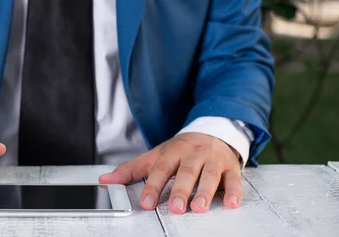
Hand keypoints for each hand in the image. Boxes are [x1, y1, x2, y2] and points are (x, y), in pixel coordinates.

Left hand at [99, 133, 241, 213]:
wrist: (212, 131)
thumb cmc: (181, 149)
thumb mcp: (155, 155)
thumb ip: (131, 169)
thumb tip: (105, 179)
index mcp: (172, 152)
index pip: (160, 170)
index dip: (153, 187)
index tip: (147, 203)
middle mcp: (192, 155)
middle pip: (185, 172)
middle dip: (180, 190)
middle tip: (175, 208)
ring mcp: (212, 160)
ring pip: (209, 176)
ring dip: (205, 192)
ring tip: (199, 208)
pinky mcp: (230, 167)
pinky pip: (233, 180)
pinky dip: (233, 192)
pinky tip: (231, 204)